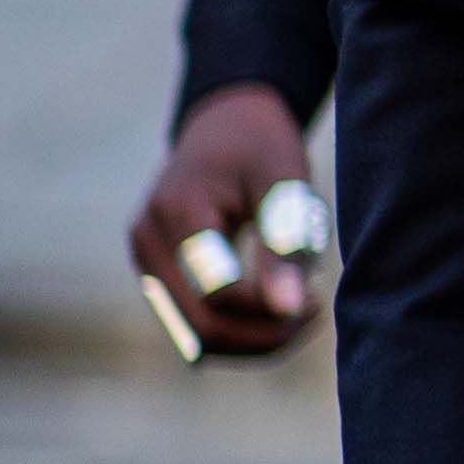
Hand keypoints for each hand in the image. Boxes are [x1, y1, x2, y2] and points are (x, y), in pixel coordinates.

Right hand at [129, 87, 320, 357]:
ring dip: (251, 338)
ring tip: (300, 309)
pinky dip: (237, 328)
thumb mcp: (284, 181)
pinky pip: (192, 322)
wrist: (223, 125)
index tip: (318, 297)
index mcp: (178, 212)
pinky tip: (277, 304)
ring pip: (194, 335)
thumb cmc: (261, 147)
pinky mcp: (156, 274)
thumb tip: (288, 309)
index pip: (218, 294)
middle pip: (200, 327)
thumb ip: (285, 243)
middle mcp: (148, 242)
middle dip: (263, 336)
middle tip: (314, 314)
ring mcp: (145, 261)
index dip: (271, 310)